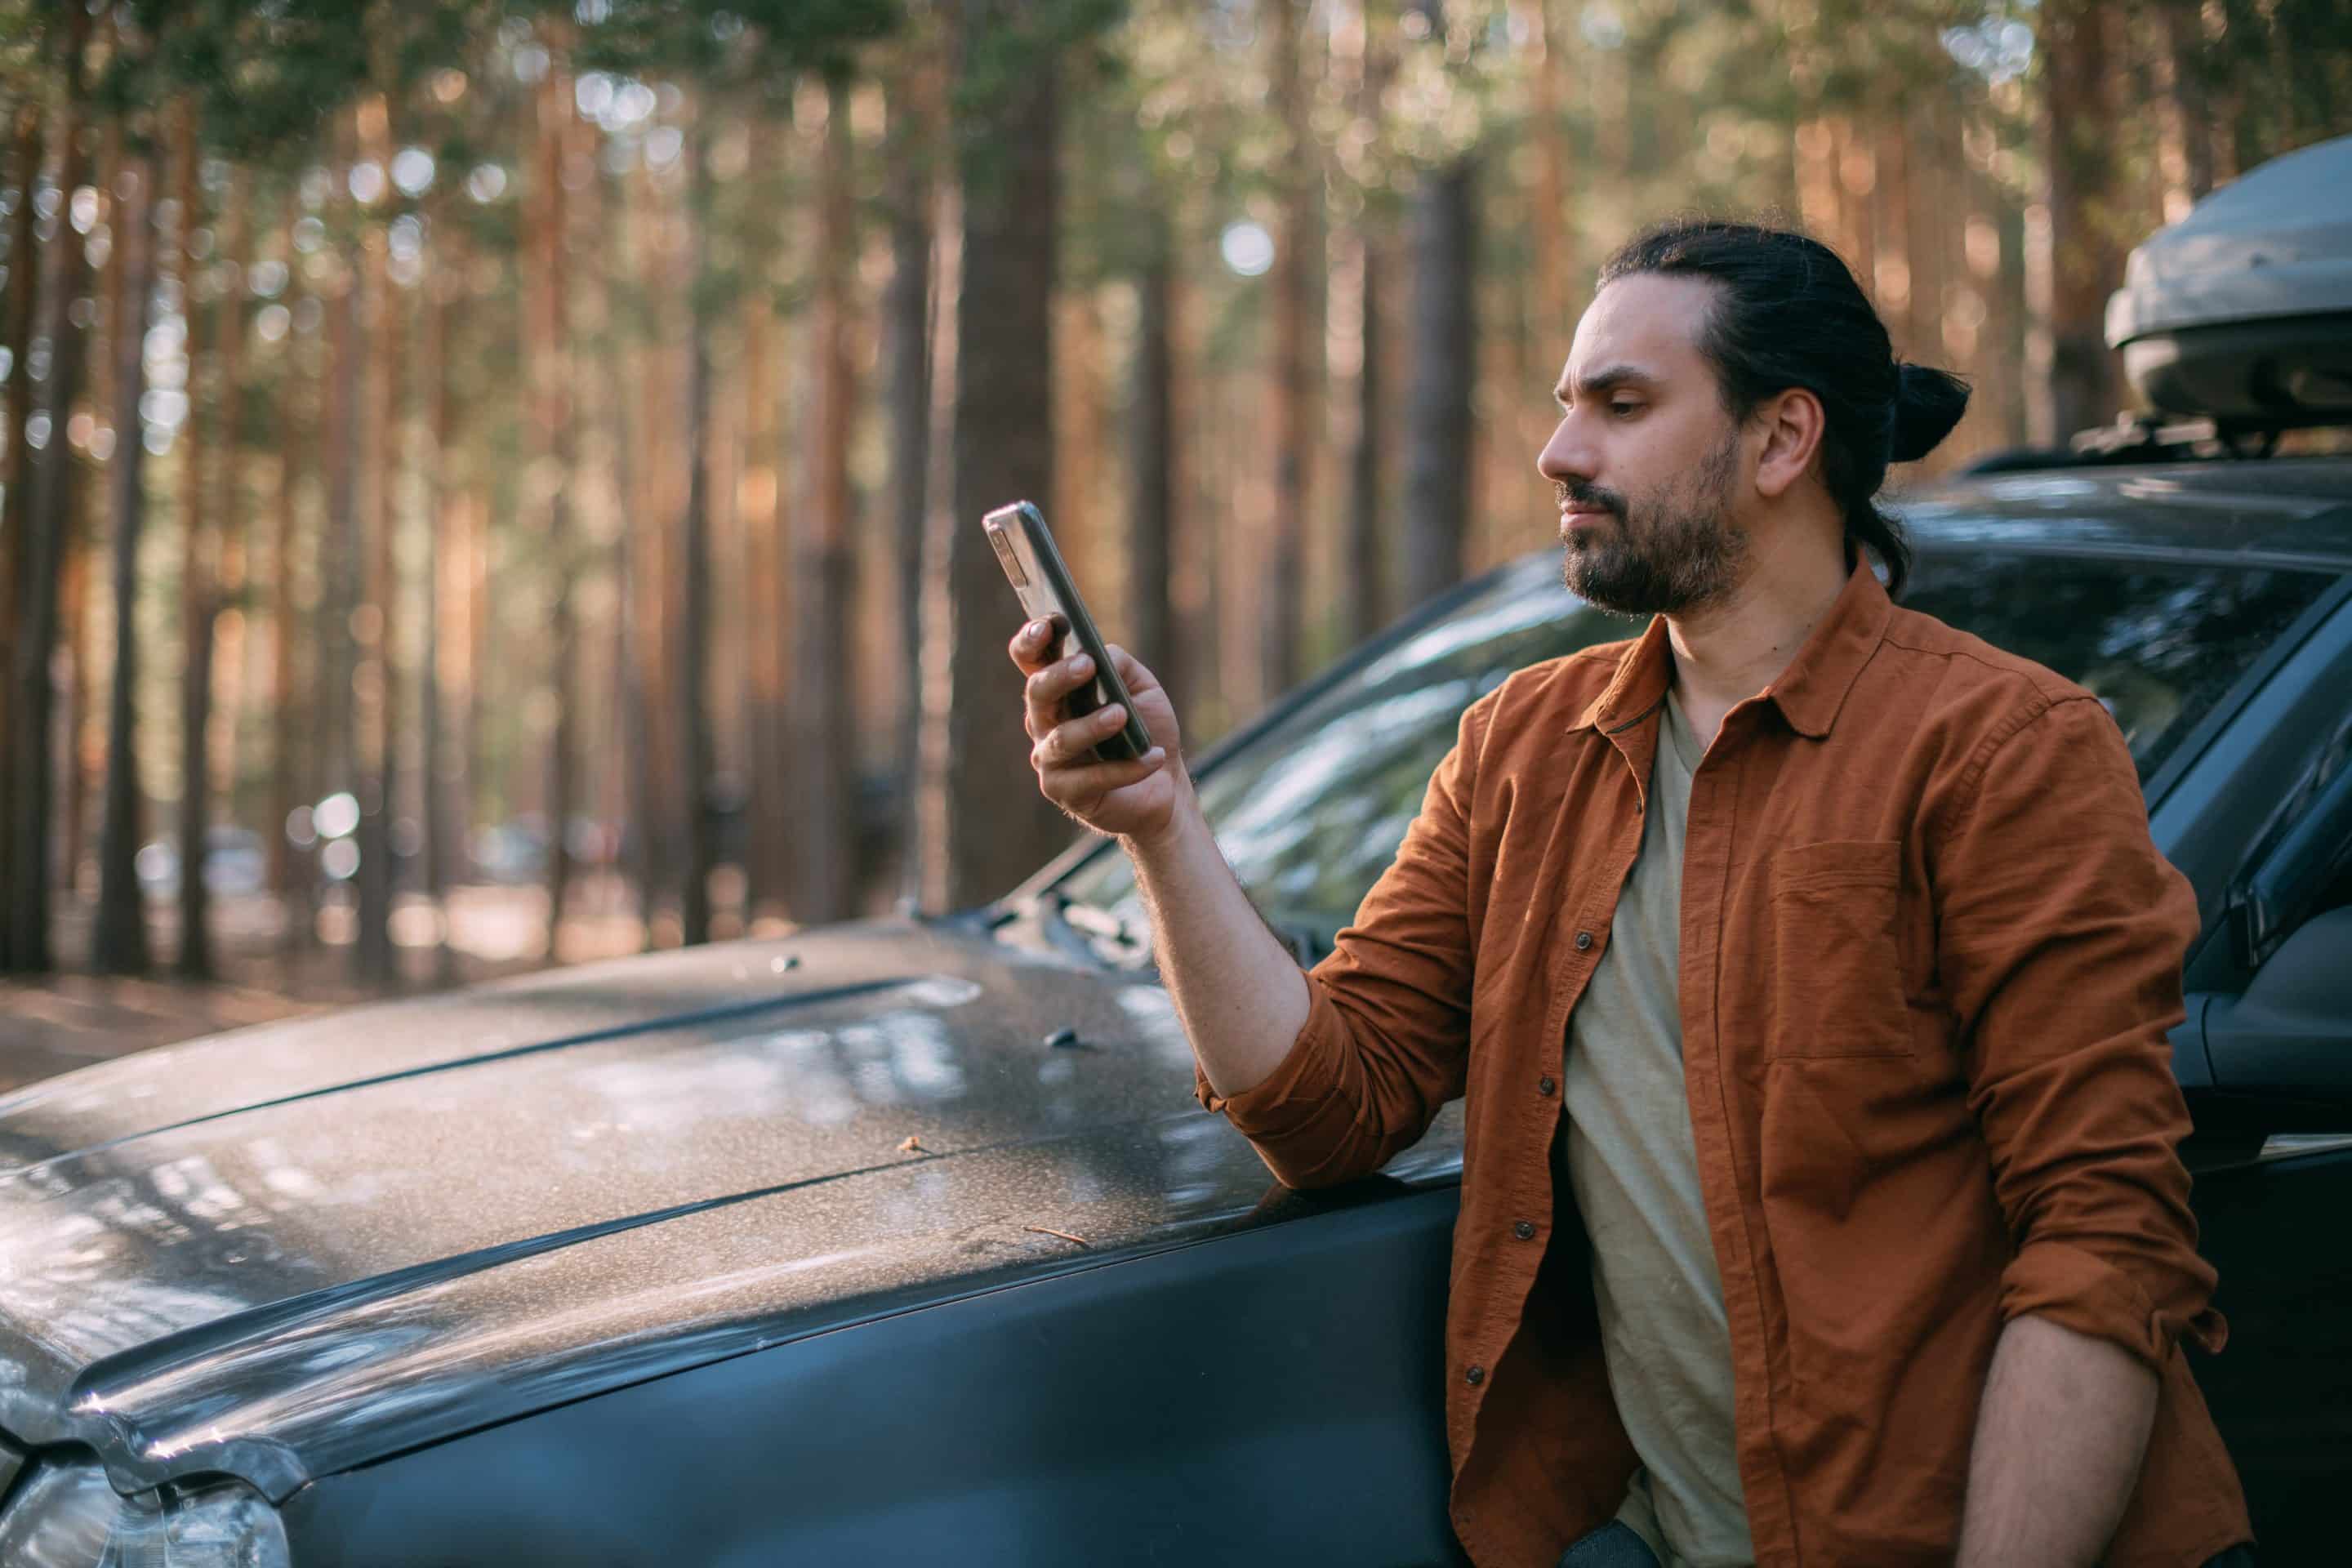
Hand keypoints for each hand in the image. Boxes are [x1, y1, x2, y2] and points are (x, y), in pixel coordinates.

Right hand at [1009, 618, 1188, 843]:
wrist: (1165, 783)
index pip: (1030, 660)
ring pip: (1060, 739)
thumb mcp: (1142, 688)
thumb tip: (1100, 655)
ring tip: (1122, 716)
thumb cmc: (1146, 729)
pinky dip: (1125, 768)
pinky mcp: (1065, 792)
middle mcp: (1044, 722)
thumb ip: (1120, 665)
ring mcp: (1049, 759)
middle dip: (1059, 676)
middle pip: (1037, 694)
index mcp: (1057, 690)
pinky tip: (1154, 757)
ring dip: (1091, 725)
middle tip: (1088, 665)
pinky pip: (1090, 779)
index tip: (1050, 623)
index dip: (1032, 640)